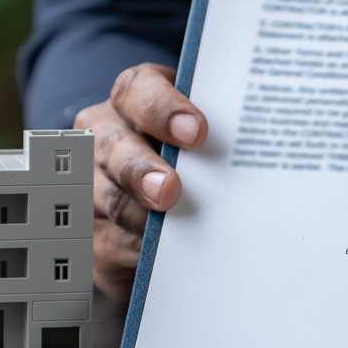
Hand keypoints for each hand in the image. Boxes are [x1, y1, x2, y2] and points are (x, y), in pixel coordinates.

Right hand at [74, 63, 206, 293]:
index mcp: (133, 101)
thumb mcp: (204, 136)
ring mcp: (94, 186)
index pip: (136, 91)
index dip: (162, 109)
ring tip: (170, 230)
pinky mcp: (98, 235)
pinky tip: (167, 256)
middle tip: (169, 190)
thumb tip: (252, 147)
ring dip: (141, 217)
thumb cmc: (195, 158)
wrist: (168, 207)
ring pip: (112, 200)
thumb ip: (217, 134)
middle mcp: (105, 137)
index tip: (196, 132)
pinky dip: (140, 251)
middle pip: (115, 148)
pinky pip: (115, 244)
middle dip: (141, 169)